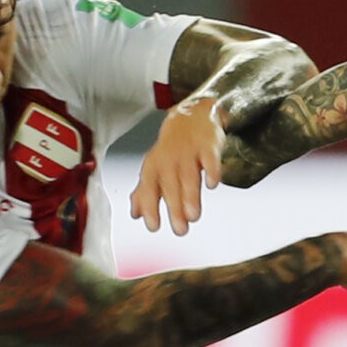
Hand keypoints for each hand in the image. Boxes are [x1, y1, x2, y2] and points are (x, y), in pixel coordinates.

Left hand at [129, 100, 221, 234]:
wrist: (191, 116)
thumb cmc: (171, 149)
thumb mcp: (154, 168)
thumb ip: (144, 192)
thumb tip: (135, 214)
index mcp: (154, 166)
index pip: (149, 188)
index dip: (150, 207)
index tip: (153, 227)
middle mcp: (169, 159)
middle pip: (170, 185)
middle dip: (174, 208)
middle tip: (180, 229)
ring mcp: (189, 151)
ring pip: (188, 175)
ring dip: (190, 195)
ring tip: (193, 216)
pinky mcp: (208, 145)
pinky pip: (210, 158)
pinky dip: (211, 170)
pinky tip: (212, 184)